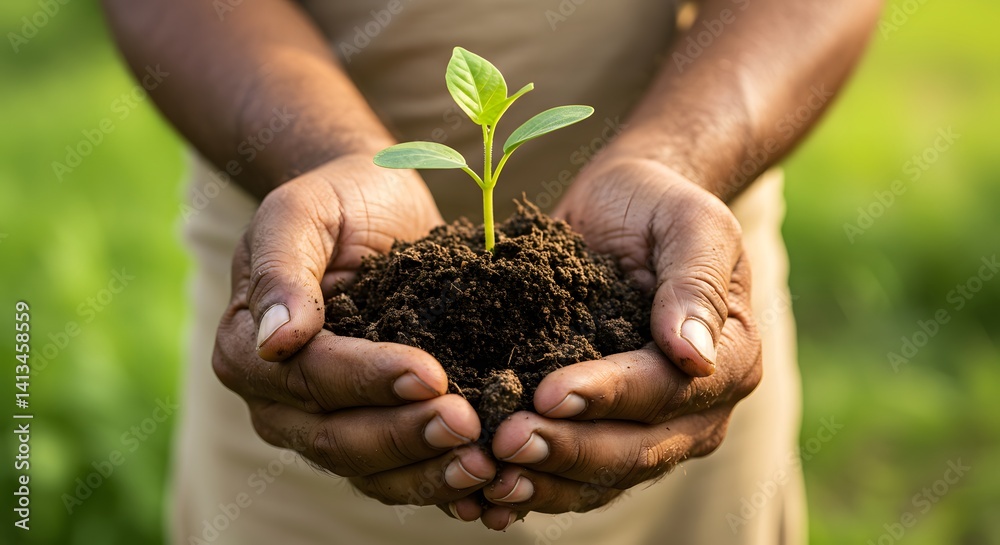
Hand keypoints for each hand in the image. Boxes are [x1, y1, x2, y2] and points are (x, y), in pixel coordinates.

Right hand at [212, 154, 497, 506]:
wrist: (372, 206)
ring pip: (370, 471)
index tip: (430, 372)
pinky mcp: (374, 433)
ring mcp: (325, 425)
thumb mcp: (300, 213)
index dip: (368, 381)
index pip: (309, 378)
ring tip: (485, 465)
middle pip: (338, 437)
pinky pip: (400, 474)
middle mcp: (280, 402)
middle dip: (405, 435)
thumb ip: (282, 271)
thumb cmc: (334, 202)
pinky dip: (441, 486)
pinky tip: (487, 487)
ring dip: (427, 473)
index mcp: (247, 349)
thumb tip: (275, 340)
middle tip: (468, 425)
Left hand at [476, 158, 762, 527]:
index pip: (667, 390)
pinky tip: (486, 494)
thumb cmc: (657, 206)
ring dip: (546, 482)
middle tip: (506, 442)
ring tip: (489, 477)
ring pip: (603, 478)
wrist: (624, 210)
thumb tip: (692, 356)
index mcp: (728, 358)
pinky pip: (575, 478)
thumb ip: (695, 281)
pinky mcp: (606, 434)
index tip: (549, 392)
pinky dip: (534, 489)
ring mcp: (653, 431)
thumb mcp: (689, 220)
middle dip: (569, 450)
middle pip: (635, 449)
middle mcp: (697, 409)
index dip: (609, 396)